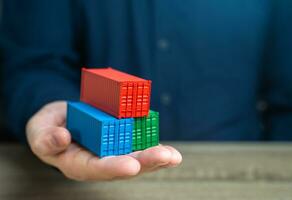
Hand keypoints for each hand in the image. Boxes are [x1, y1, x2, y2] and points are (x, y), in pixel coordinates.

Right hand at [26, 101, 181, 180]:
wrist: (62, 119)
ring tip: (173, 156)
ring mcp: (112, 151)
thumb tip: (62, 138)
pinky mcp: (121, 140)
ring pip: (136, 158)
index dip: (114, 168)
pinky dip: (153, 145)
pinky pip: (138, 144)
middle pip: (123, 165)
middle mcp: (99, 161)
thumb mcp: (39, 131)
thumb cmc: (49, 128)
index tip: (131, 166)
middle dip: (146, 162)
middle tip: (166, 157)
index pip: (96, 169)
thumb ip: (46, 139)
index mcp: (78, 163)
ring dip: (156, 158)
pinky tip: (169, 150)